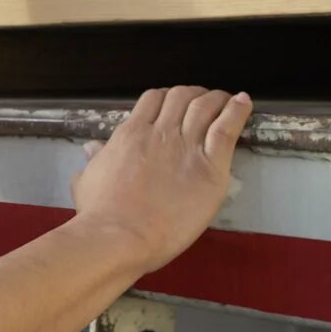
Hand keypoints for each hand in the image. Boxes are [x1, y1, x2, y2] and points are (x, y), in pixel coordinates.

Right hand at [71, 87, 253, 273]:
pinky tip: (244, 102)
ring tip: (228, 100)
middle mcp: (159, 133)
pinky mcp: (209, 167)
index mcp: (130, 134)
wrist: (119, 236)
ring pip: (205, 106)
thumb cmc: (100, 214)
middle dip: (195, 95)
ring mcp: (185, 148)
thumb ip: (94, 160)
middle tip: (204, 103)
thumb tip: (91, 147)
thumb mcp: (87, 180)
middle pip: (181, 96)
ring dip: (217, 99)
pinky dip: (237, 111)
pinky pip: (226, 129)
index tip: (175, 104)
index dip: (168, 96)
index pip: (153, 99)